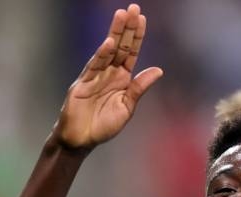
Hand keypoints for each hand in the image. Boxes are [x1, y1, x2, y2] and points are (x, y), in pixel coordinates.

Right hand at [53, 4, 162, 149]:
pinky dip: (102, 55)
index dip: (136, 36)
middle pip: (120, 46)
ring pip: (108, 51)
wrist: (81, 139)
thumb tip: (158, 70)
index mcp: (122, 79)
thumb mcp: (127, 107)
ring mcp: (95, 76)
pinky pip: (94, 66)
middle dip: (127, 28)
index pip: (131, 53)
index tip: (142, 18)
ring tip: (122, 15)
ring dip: (115, 33)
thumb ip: (139, 88)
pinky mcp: (83, 83)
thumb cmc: (103, 126)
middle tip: (134, 8)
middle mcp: (109, 73)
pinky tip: (110, 43)